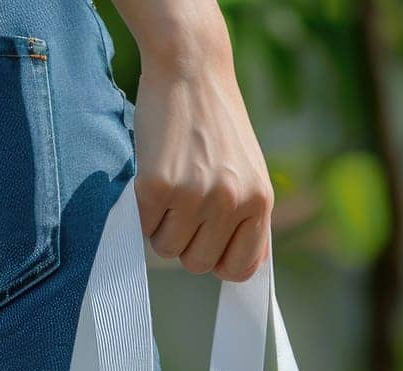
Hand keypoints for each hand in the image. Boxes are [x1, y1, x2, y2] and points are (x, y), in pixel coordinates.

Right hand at [124, 11, 272, 282]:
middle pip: (199, 264)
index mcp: (259, 201)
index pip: (241, 269)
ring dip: (161, 227)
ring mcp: (195, 194)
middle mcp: (231, 201)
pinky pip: (144, 226)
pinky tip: (153, 178)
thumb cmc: (217, 124)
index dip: (219, 262)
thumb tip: (242, 269)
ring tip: (170, 191)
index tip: (207, 245)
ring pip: (167, 249)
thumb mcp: (249, 171)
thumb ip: (247, 217)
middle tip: (183, 209)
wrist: (191, 69)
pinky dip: (143, 211)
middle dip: (186, 243)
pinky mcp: (158, 185)